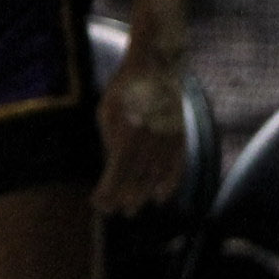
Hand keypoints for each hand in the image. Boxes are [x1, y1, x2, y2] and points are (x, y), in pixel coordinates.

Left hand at [93, 40, 188, 212]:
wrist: (155, 65)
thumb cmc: (124, 89)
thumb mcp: (107, 114)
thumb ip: (110, 142)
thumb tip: (111, 168)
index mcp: (127, 136)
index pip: (115, 176)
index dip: (106, 194)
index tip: (97, 203)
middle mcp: (149, 142)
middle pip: (136, 181)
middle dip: (126, 199)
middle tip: (118, 212)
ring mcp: (167, 139)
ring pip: (156, 177)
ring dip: (144, 195)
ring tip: (134, 208)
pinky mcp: (180, 134)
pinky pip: (177, 165)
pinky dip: (171, 183)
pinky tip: (162, 196)